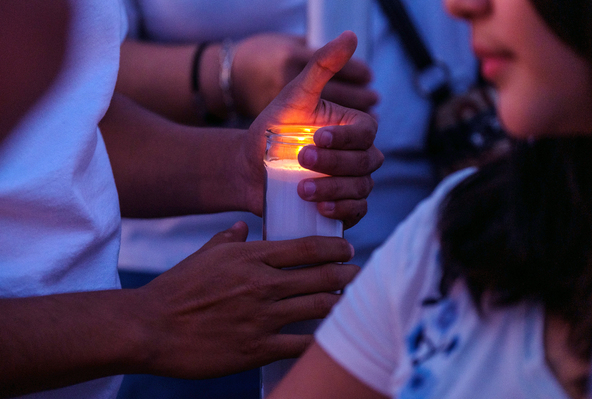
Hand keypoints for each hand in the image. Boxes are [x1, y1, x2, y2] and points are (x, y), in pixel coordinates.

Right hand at [136, 222, 358, 378]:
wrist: (151, 328)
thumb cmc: (178, 289)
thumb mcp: (204, 255)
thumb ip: (229, 239)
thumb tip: (244, 226)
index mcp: (250, 257)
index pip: (306, 248)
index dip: (334, 248)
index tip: (347, 249)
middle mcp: (262, 284)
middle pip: (321, 276)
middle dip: (347, 273)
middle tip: (359, 273)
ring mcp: (261, 318)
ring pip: (318, 307)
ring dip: (341, 302)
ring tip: (351, 300)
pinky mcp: (256, 349)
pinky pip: (300, 343)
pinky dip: (319, 339)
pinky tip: (330, 335)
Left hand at [242, 31, 383, 228]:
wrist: (251, 166)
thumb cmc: (274, 129)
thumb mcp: (295, 95)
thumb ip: (321, 66)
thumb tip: (350, 35)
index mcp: (352, 129)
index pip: (365, 133)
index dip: (345, 137)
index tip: (317, 136)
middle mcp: (358, 156)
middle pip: (366, 163)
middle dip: (334, 163)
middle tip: (301, 159)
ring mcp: (352, 183)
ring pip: (360, 188)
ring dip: (333, 189)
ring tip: (301, 188)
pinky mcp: (342, 207)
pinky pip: (356, 212)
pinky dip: (342, 211)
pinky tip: (321, 208)